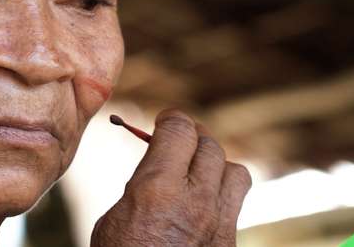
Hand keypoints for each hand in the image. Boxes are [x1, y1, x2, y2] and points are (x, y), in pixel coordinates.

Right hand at [91, 109, 251, 245]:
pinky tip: (202, 204)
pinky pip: (237, 205)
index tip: (164, 122)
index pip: (180, 129)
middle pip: (210, 145)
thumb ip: (142, 184)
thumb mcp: (116, 216)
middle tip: (179, 142)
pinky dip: (222, 196)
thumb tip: (157, 163)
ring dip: (217, 165)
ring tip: (197, 172)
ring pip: (236, 172)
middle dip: (193, 138)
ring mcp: (219, 225)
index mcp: (157, 188)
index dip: (171, 119)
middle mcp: (195, 201)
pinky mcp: (230, 245)